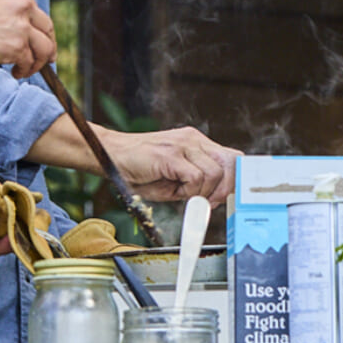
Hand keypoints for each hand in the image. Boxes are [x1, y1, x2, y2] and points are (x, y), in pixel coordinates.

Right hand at [0, 0, 55, 79]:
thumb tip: (22, 33)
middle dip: (48, 45)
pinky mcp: (17, 46)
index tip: (40, 39)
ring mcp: (22, 25)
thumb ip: (7, 10)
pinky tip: (15, 73)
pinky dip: (25, 70)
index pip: (36, 10)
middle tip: (47, 59)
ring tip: (25, 70)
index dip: (40, 28)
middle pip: (47, 28)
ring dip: (38, 62)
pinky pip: (29, 61)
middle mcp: (23, 3)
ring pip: (44, 48)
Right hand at [102, 127, 237, 204]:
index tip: (225, 198)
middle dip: (224, 189)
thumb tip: (217, 199)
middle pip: (230, 163)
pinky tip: (174, 191)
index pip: (232, 157)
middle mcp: (193, 139)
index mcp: (197, 142)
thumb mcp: (174, 178)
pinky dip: (188, 192)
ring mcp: (182, 144)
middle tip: (208, 203)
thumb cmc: (139, 170)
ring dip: (200, 193)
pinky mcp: (170, 154)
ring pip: (214, 173)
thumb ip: (198, 184)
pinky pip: (195, 178)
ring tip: (180, 194)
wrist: (108, 155)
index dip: (234, 180)